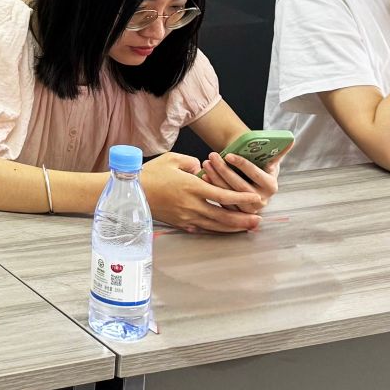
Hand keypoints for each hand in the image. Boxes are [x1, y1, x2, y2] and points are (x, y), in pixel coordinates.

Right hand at [144, 153, 262, 232]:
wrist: (131, 193)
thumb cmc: (151, 174)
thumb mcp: (172, 159)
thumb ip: (192, 162)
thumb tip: (202, 168)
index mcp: (192, 187)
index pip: (223, 194)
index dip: (241, 197)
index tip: (255, 198)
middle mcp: (192, 205)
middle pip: (223, 215)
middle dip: (242, 219)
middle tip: (258, 220)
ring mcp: (186, 217)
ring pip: (215, 225)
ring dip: (233, 227)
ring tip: (247, 227)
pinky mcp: (180, 223)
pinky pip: (202, 228)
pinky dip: (216, 230)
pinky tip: (224, 229)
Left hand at [198, 151, 279, 211]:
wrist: (257, 183)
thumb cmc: (262, 168)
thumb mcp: (271, 160)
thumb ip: (279, 151)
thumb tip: (291, 140)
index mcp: (271, 186)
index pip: (255, 174)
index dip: (242, 164)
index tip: (228, 154)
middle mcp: (261, 200)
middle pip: (239, 185)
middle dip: (224, 169)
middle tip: (212, 156)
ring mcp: (248, 209)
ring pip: (229, 193)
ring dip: (215, 178)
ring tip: (207, 163)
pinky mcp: (236, 213)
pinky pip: (222, 201)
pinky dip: (212, 187)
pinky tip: (205, 176)